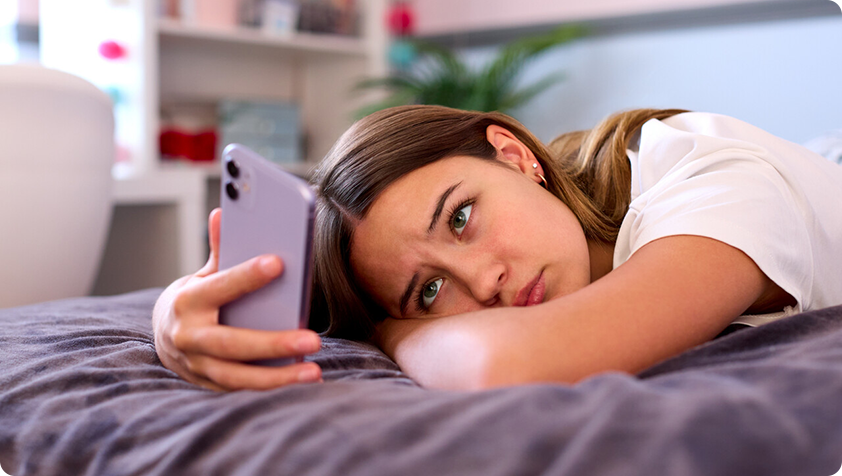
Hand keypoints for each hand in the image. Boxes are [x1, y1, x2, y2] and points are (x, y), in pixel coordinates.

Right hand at [152, 208, 322, 390]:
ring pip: (238, 377)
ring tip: (313, 370)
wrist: (165, 336)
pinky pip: (241, 391)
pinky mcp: (209, 385)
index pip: (220, 287)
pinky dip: (271, 389)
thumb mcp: (203, 273)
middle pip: (232, 344)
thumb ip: (220, 249)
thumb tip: (223, 212)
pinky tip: (302, 382)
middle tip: (312, 340)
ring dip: (277, 377)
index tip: (278, 263)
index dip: (246, 275)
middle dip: (273, 344)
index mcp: (188, 302)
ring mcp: (198, 366)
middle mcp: (189, 337)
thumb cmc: (196, 299)